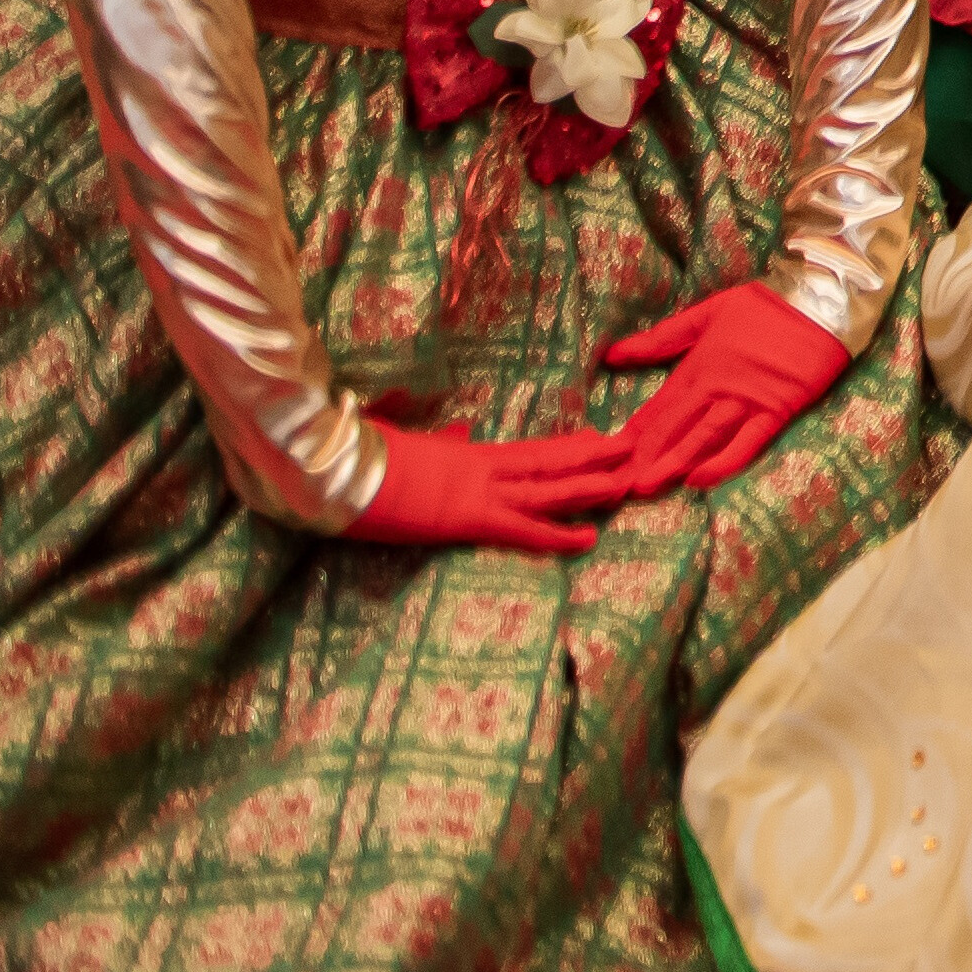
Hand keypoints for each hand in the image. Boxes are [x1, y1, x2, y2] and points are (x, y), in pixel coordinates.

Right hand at [346, 417, 626, 555]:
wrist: (337, 469)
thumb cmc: (361, 459)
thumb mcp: (406, 444)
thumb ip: (438, 442)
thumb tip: (458, 433)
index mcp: (468, 454)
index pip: (529, 451)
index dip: (567, 447)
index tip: (598, 438)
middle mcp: (482, 469)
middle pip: (550, 463)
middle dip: (593, 458)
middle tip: (633, 448)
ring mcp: (479, 492)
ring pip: (548, 489)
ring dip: (591, 487)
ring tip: (629, 483)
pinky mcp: (468, 519)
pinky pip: (522, 530)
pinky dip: (557, 535)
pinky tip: (588, 539)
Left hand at [594, 282, 857, 490]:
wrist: (820, 299)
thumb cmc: (766, 304)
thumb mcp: (708, 312)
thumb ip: (662, 338)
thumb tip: (613, 354)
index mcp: (699, 364)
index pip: (658, 406)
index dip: (632, 434)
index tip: (606, 457)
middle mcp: (718, 386)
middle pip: (674, 428)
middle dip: (643, 457)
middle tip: (615, 485)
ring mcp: (748, 401)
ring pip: (703, 438)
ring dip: (673, 463)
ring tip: (646, 487)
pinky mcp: (777, 410)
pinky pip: (748, 442)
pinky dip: (724, 462)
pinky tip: (701, 480)